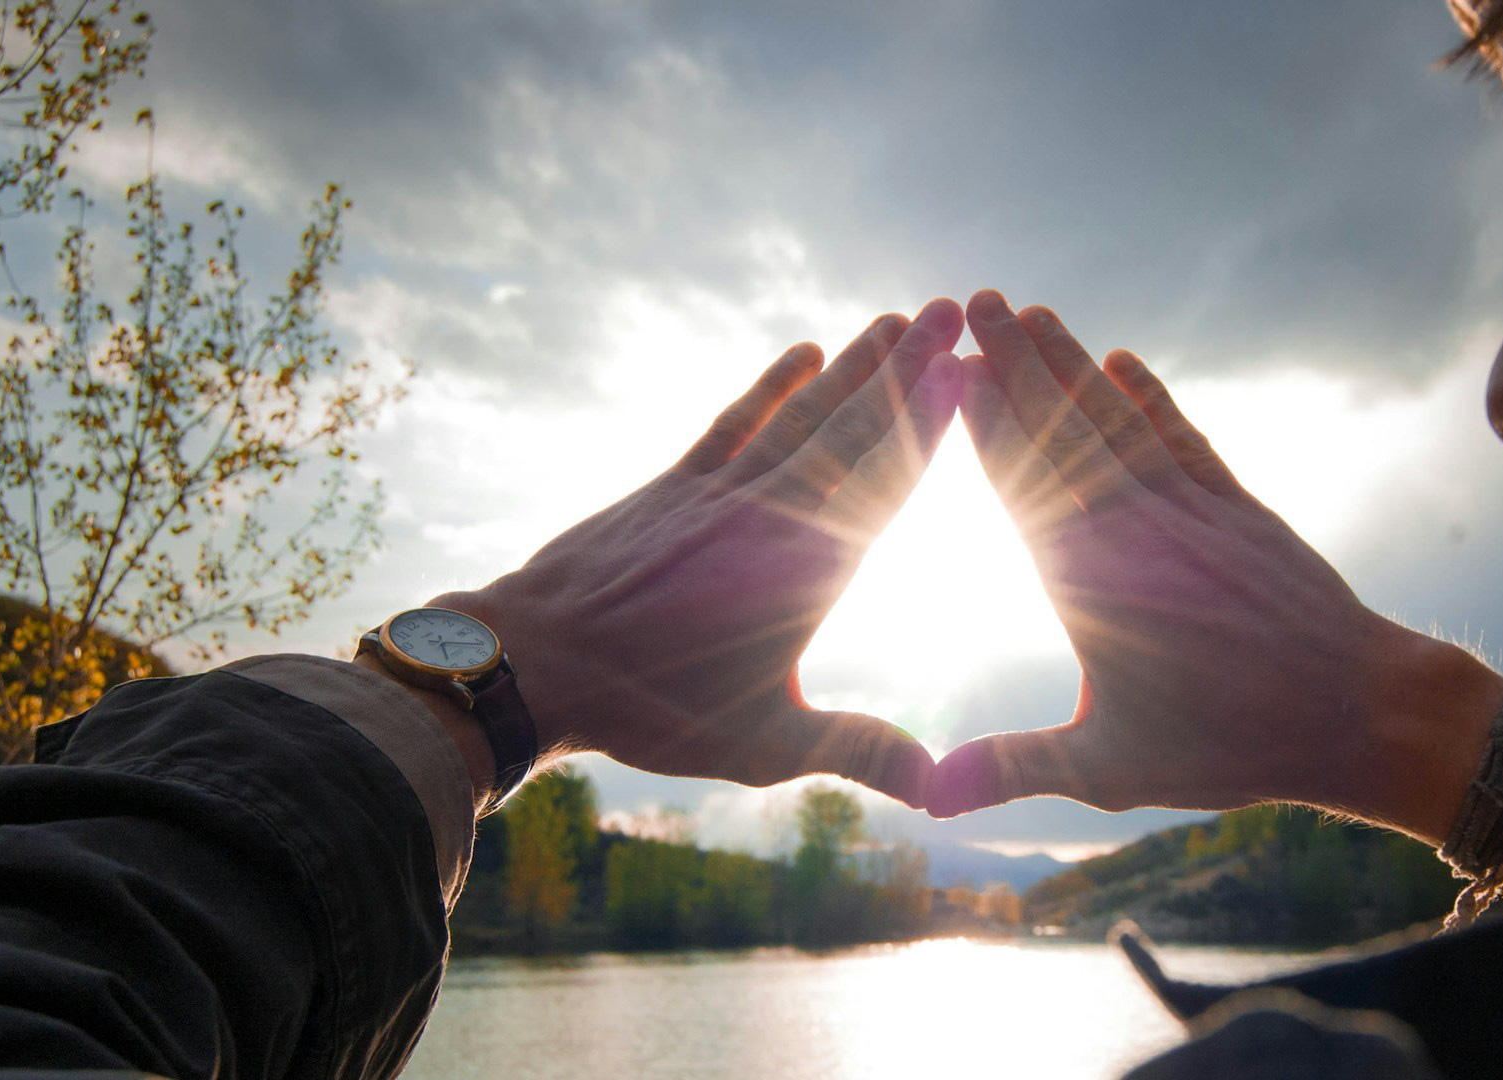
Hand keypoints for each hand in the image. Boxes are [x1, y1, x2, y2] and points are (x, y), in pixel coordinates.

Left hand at [436, 299, 966, 808]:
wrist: (535, 662)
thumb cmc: (652, 710)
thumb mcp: (764, 744)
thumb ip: (856, 750)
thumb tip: (937, 787)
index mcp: (805, 570)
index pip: (883, 482)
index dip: (928, 424)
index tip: (968, 370)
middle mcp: (769, 513)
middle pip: (852, 427)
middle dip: (908, 367)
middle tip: (955, 311)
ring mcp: (719, 491)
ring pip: (802, 413)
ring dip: (854, 364)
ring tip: (899, 319)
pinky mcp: (674, 485)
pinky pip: (736, 420)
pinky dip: (773, 385)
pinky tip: (806, 351)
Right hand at [927, 290, 1502, 841]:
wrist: (1359, 712)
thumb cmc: (1229, 747)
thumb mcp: (1106, 770)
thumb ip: (1011, 767)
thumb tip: (924, 796)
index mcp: (1092, 582)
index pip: (1024, 483)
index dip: (986, 423)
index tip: (952, 368)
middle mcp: (1137, 528)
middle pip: (1065, 429)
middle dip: (1018, 362)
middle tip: (977, 303)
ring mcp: (1191, 509)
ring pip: (1118, 420)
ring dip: (1073, 364)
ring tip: (1032, 314)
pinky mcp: (1238, 508)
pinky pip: (1182, 436)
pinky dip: (1149, 398)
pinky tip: (1121, 363)